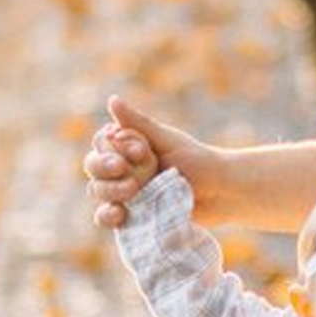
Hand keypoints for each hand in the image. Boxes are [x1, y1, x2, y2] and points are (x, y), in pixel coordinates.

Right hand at [85, 95, 205, 227]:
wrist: (222, 194)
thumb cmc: (198, 162)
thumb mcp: (168, 141)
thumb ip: (138, 124)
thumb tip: (112, 100)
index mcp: (128, 145)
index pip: (101, 143)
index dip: (113, 149)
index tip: (141, 152)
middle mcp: (122, 167)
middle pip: (93, 166)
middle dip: (104, 168)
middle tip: (125, 172)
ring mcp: (125, 192)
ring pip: (97, 190)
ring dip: (109, 190)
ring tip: (133, 191)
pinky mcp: (131, 217)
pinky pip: (106, 217)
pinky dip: (107, 215)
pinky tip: (119, 214)